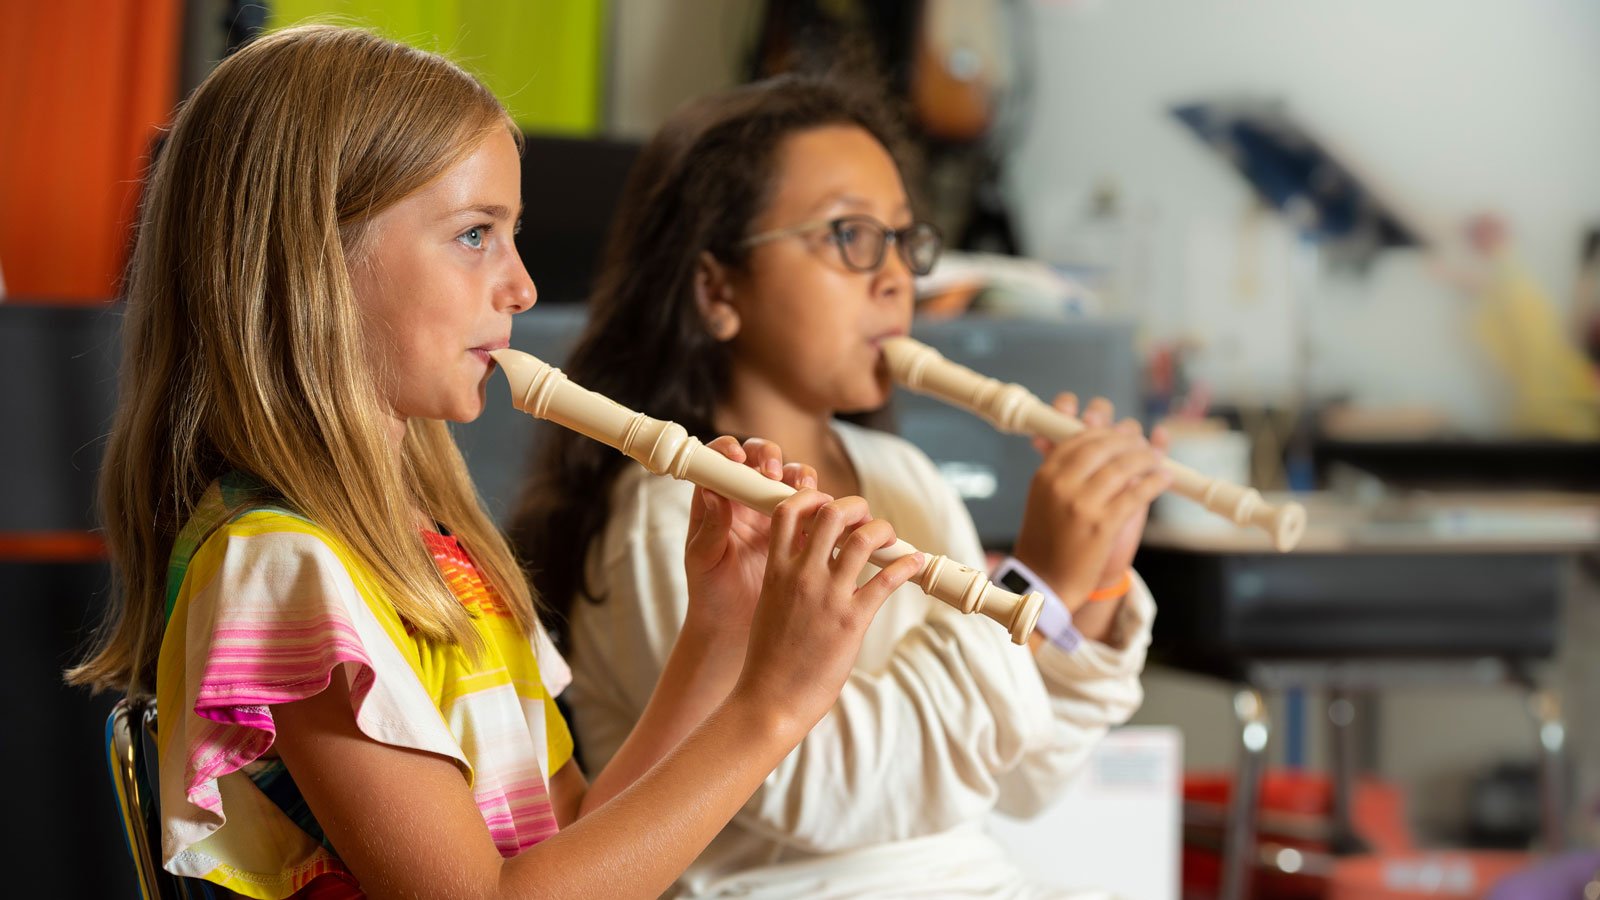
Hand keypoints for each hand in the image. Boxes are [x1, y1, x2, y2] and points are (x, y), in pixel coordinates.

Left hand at [683, 437, 814, 644]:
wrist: (734, 627)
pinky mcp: (799, 532)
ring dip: (800, 477)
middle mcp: (746, 501)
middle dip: (771, 457)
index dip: (730, 451)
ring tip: (804, 491)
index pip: (722, 461)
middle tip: (774, 474)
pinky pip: (814, 509)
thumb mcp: (704, 560)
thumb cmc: (710, 592)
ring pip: (791, 480)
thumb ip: (710, 528)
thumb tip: (712, 493)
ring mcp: (774, 514)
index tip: (738, 458)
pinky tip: (826, 513)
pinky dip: (822, 505)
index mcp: (718, 501)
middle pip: (761, 460)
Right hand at [729, 492, 920, 739]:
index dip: (813, 497)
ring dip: (883, 531)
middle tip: (864, 521)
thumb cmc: (768, 658)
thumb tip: (810, 559)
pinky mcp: (852, 620)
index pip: (790, 510)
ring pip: (863, 539)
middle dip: (856, 507)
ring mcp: (828, 596)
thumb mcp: (770, 604)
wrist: (769, 699)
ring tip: (889, 539)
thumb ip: (787, 577)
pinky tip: (915, 563)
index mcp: (776, 570)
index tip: (827, 506)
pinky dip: (907, 565)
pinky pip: (887, 580)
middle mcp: (802, 575)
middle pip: (833, 512)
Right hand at [1014, 394, 1170, 608]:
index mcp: (1045, 475)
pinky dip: (1155, 482)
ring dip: (1146, 458)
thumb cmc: (1050, 540)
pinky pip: (1136, 494)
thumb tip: (1095, 433)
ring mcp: (1081, 504)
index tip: (1120, 433)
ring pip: (1122, 466)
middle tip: (1142, 445)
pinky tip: (1164, 478)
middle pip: (1102, 446)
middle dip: (1128, 440)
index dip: (1104, 430)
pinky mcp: (1102, 525)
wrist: (1046, 582)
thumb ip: (1068, 470)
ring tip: (1156, 459)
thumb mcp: (1048, 498)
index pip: (1078, 437)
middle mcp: (1061, 484)